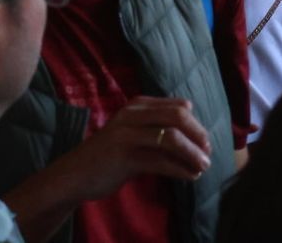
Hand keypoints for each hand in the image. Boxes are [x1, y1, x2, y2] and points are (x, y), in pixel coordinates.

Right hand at [56, 97, 210, 201]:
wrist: (73, 175)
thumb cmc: (109, 155)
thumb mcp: (134, 134)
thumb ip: (159, 128)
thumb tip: (197, 134)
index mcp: (138, 106)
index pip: (178, 107)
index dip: (196, 124)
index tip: (205, 142)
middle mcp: (132, 115)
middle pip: (178, 117)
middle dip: (198, 135)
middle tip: (208, 153)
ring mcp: (126, 134)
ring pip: (171, 138)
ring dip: (192, 154)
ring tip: (203, 166)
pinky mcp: (123, 156)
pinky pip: (160, 161)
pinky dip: (180, 169)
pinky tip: (190, 176)